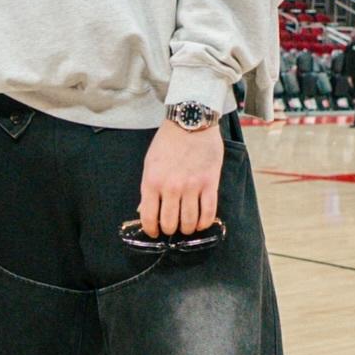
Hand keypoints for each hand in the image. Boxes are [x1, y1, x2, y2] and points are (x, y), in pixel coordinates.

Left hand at [139, 120, 223, 237]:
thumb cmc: (168, 142)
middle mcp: (171, 187)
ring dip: (188, 228)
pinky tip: (201, 223)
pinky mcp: (210, 183)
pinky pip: (208, 212)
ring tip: (188, 226)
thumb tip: (145, 210)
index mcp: (152, 182)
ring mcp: (192, 186)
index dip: (152, 230)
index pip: (149, 217)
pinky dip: (205, 223)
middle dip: (171, 230)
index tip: (155, 232)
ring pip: (190, 222)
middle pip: (170, 223)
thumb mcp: (150, 164)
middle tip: (173, 227)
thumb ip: (148, 188)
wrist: (190, 123)